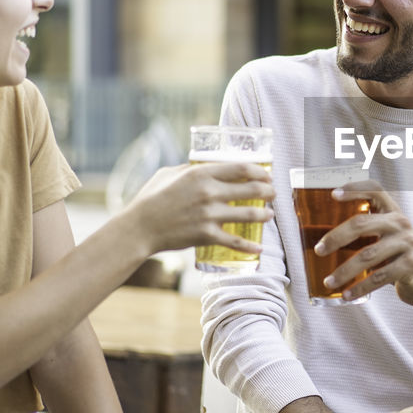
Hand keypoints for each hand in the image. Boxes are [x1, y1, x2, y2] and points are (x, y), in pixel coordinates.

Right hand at [123, 161, 274, 255]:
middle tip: (273, 193)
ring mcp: (210, 215)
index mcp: (201, 173)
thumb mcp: (170, 173)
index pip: (241, 168)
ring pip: (249, 214)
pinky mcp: (207, 235)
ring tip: (270, 215)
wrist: (138, 228)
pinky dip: (250, 246)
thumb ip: (191, 168)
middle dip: (268, 191)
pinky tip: (259, 248)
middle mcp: (209, 192)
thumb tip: (207, 165)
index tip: (266, 174)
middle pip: (251, 189)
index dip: (260, 171)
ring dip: (265, 215)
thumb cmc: (151, 198)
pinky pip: (235, 241)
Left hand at [314, 181, 412, 306]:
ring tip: (329, 282)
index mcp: (392, 213)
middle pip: (361, 223)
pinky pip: (379, 277)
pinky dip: (360, 287)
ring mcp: (408, 243)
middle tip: (319, 250)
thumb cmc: (398, 258)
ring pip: (367, 255)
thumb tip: (323, 240)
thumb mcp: (385, 239)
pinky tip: (348, 294)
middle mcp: (401, 223)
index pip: (374, 191)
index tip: (333, 195)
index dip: (354, 188)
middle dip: (335, 237)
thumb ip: (365, 233)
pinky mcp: (412, 265)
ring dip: (344, 271)